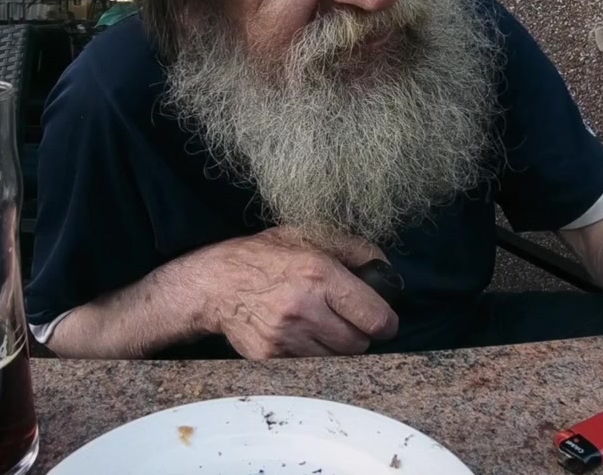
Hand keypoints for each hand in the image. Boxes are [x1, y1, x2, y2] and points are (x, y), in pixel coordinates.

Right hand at [194, 227, 398, 358]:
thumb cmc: (264, 256)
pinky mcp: (271, 358)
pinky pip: (310, 367)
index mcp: (319, 274)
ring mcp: (286, 337)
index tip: (384, 320)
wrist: (215, 284)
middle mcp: (304, 308)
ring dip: (335, 346)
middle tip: (345, 319)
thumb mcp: (307, 235)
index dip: (386, 322)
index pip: (374, 317)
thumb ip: (354, 249)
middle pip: (359, 344)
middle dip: (358, 333)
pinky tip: (300, 335)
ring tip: (319, 325)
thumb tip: (385, 270)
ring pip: (336, 359)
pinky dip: (312, 355)